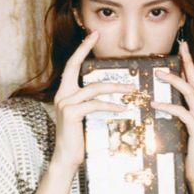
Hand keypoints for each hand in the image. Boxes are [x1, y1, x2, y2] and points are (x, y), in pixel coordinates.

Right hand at [51, 31, 136, 170]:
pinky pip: (95, 104)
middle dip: (85, 49)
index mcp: (64, 93)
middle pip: (74, 66)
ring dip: (115, 88)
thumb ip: (90, 102)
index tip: (91, 35)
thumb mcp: (83, 116)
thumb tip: (107, 94)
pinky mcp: (71, 113)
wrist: (67, 158)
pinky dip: (110, 106)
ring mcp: (64, 103)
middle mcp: (61, 95)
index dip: (81, 49)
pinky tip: (122, 109)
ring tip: (132, 91)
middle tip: (98, 36)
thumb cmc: (78, 138)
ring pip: (94, 88)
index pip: (71, 65)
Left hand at [150, 41, 193, 187]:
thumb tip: (156, 104)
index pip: (193, 81)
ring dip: (174, 81)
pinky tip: (155, 104)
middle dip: (188, 62)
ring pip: (189, 93)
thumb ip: (171, 117)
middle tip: (180, 47)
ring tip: (159, 74)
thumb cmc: (185, 153)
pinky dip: (168, 106)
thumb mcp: (177, 130)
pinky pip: (182, 113)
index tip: (183, 48)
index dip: (189, 64)